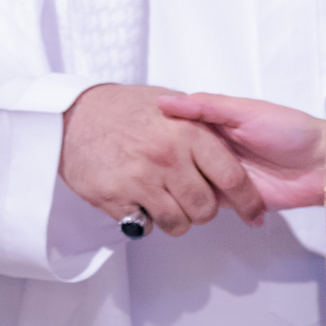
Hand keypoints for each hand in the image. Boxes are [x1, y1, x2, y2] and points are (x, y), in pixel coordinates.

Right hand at [60, 83, 264, 235]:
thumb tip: (231, 138)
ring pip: (178, 223)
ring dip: (177, 219)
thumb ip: (201, 117)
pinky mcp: (115, 197)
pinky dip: (146, 220)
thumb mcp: (168, 100)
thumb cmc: (121, 107)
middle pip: (205, 208)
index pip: (231, 177)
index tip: (253, 212)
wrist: (72, 114)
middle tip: (195, 201)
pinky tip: (142, 202)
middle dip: (204, 210)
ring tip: (168, 203)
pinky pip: (144, 226)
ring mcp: (141, 179)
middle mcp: (167, 157)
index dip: (247, 200)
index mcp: (188, 132)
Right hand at [155, 94, 325, 210]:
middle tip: (151, 172)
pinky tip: (184, 207)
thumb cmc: (289, 130)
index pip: (176, 135)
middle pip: (178, 168)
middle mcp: (214, 156)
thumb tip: (163, 102)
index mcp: (214, 129)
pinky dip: (200, 212)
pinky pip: (210, 210)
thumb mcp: (244, 110)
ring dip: (183, 194)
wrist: (322, 165)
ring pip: (190, 191)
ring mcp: (223, 181)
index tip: (139, 142)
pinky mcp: (234, 203)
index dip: (158, 139)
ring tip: (168, 191)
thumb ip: (205, 106)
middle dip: (168, 171)